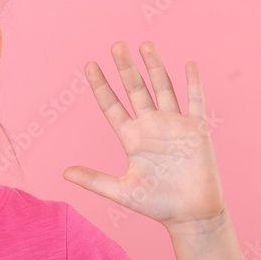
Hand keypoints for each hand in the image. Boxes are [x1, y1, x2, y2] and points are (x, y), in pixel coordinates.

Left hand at [63, 41, 225, 233]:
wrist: (191, 214)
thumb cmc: (157, 205)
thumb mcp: (121, 191)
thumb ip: (94, 180)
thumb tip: (64, 172)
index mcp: (131, 138)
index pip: (112, 105)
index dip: (101, 85)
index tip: (90, 65)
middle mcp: (150, 126)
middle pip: (135, 90)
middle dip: (126, 68)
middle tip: (116, 45)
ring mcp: (174, 125)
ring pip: (162, 88)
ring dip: (154, 67)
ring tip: (145, 45)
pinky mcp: (196, 129)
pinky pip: (194, 100)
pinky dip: (192, 83)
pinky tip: (187, 64)